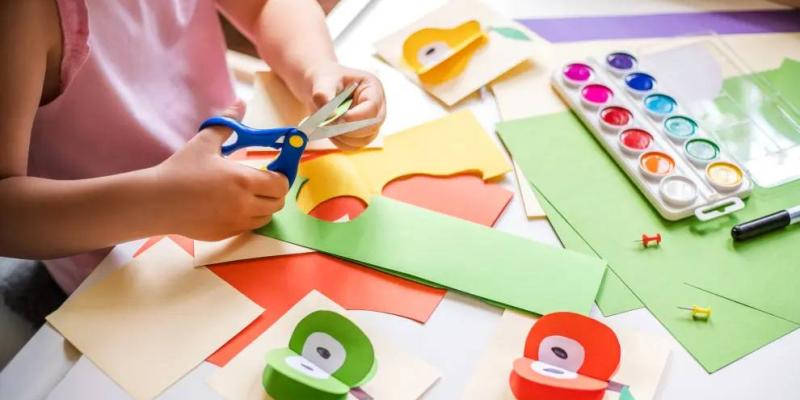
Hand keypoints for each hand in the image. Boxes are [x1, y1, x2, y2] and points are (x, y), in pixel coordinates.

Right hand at [152, 101, 289, 240]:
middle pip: (278, 202)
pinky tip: (233, 206)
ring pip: (266, 217)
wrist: (157, 202)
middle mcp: (245, 205)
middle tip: (263, 181)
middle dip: (275, 191)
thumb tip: (240, 103)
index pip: (281, 183)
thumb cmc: (181, 170)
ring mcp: (236, 222)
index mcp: (244, 180)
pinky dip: (249, 217)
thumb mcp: (204, 142)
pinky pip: (249, 227)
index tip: (273, 168)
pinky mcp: (226, 234)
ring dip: (264, 205)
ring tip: (248, 194)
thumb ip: (226, 123)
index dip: (282, 175)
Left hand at [303, 63, 385, 149]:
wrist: (320, 87)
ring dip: (343, 137)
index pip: (371, 108)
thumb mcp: (322, 83)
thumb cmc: (324, 80)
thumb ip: (324, 96)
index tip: (335, 117)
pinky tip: (329, 130)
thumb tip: (331, 116)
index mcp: (372, 87)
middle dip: (349, 129)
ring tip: (327, 125)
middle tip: (328, 124)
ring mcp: (371, 121)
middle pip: (372, 127)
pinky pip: (355, 145)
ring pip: (364, 139)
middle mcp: (377, 105)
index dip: (354, 117)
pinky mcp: (362, 133)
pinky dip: (340, 142)